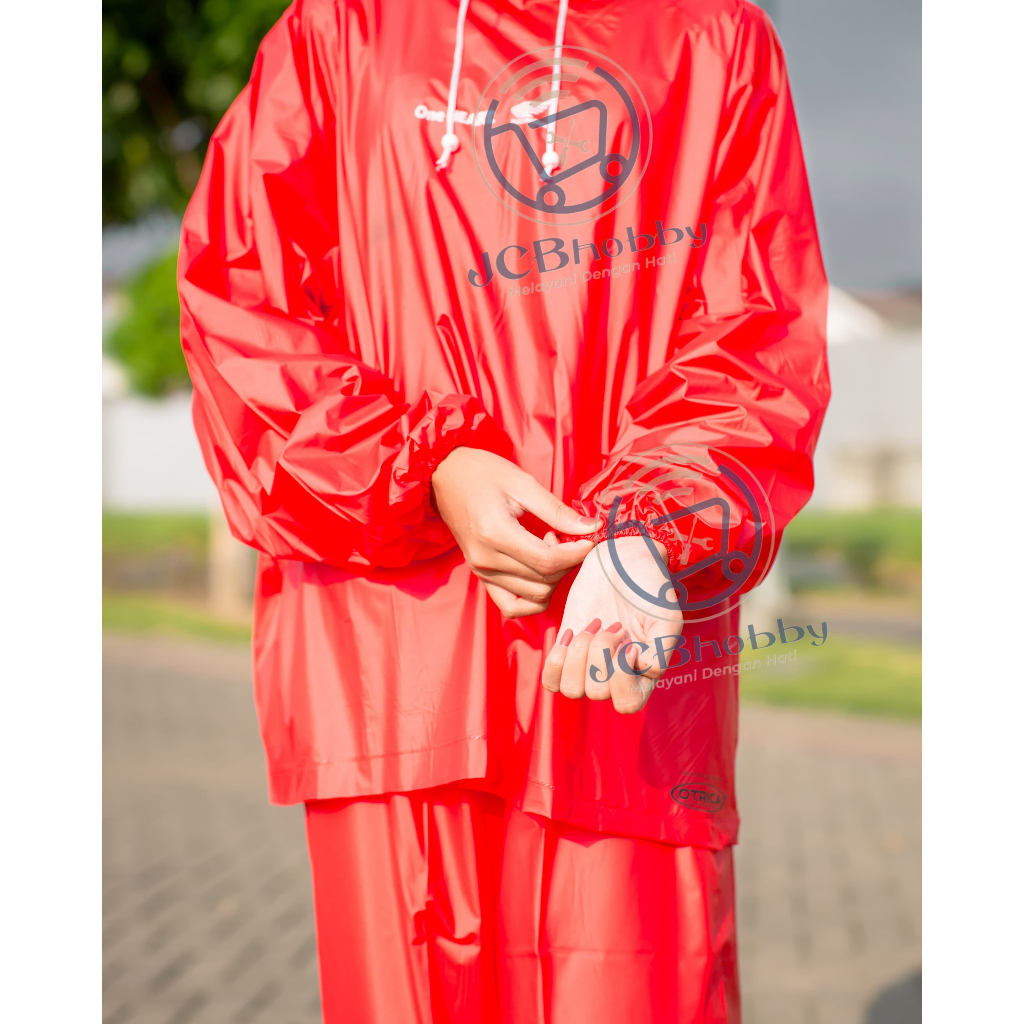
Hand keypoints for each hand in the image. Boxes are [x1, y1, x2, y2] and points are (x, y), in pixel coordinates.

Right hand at [431, 447, 596, 617]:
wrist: (446, 476)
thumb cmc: (483, 473)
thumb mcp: (523, 483)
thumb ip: (556, 510)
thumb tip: (591, 528)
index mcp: (494, 532)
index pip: (547, 561)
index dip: (576, 554)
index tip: (590, 539)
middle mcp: (485, 559)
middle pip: (543, 581)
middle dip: (567, 562)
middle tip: (566, 535)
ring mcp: (481, 572)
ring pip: (534, 596)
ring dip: (553, 577)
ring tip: (548, 546)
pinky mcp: (481, 577)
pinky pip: (513, 607)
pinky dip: (534, 598)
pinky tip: (539, 571)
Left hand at [541, 536, 683, 712]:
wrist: (623, 561)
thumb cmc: (650, 587)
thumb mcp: (667, 616)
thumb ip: (661, 651)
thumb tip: (638, 669)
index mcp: (643, 676)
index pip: (626, 705)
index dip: (622, 677)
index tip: (631, 644)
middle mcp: (615, 677)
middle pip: (596, 693)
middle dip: (601, 654)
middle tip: (614, 625)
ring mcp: (588, 665)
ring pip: (571, 689)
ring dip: (578, 655)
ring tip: (593, 628)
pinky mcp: (567, 649)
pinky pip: (551, 678)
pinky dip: (557, 659)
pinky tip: (570, 633)